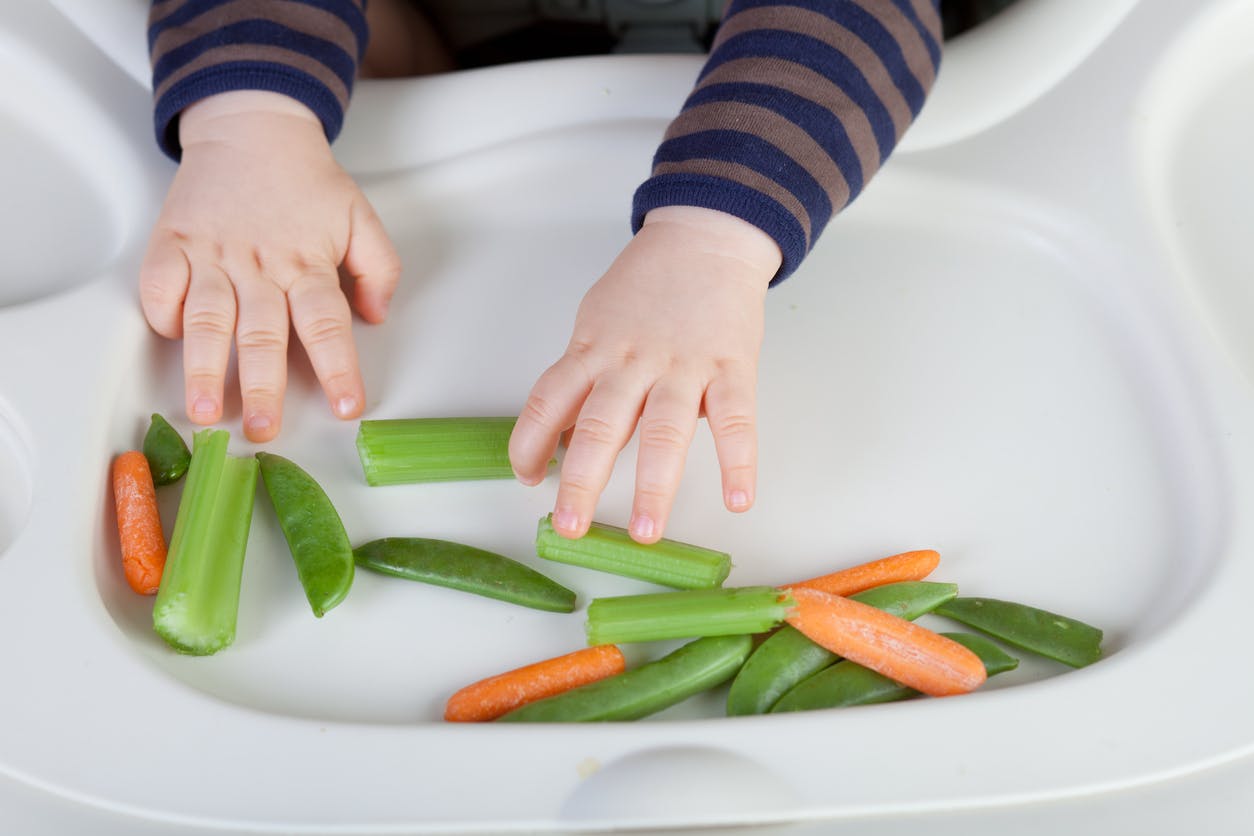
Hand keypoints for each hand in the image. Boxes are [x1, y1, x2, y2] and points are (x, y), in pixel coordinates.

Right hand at [139, 91, 399, 441]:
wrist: (252, 126)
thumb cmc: (306, 181)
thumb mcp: (360, 217)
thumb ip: (379, 268)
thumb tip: (375, 315)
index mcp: (308, 263)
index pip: (327, 325)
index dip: (338, 368)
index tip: (347, 407)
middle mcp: (259, 265)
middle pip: (262, 333)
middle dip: (262, 387)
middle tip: (261, 429)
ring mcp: (212, 254)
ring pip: (207, 319)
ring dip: (204, 368)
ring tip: (203, 411)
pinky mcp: (173, 242)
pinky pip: (160, 285)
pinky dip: (162, 314)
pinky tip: (171, 340)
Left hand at [510, 205, 781, 542]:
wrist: (706, 236)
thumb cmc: (648, 285)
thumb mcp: (598, 322)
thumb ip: (583, 379)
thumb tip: (563, 439)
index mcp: (592, 350)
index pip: (547, 402)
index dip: (530, 444)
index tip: (528, 480)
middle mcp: (631, 362)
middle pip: (599, 426)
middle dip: (581, 482)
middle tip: (570, 527)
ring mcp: (683, 365)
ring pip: (662, 430)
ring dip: (653, 486)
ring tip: (644, 531)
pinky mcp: (731, 366)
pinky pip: (734, 420)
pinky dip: (739, 462)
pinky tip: (738, 500)